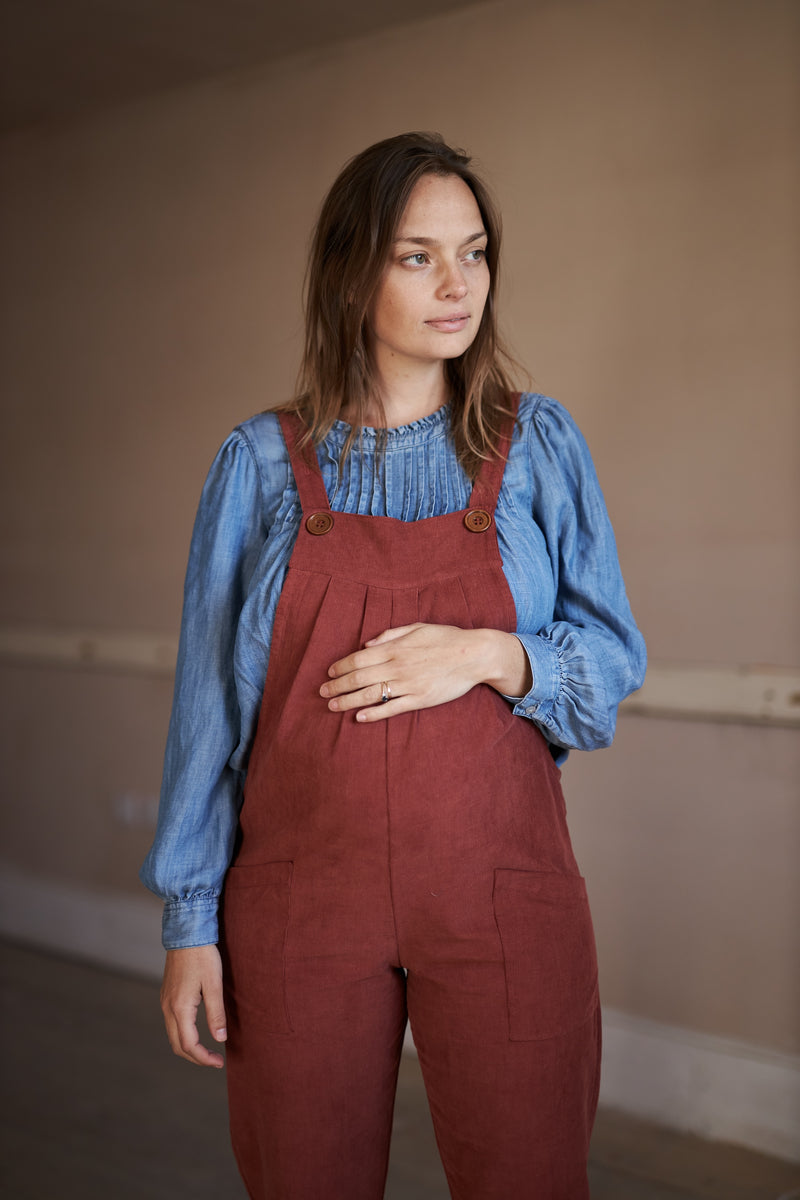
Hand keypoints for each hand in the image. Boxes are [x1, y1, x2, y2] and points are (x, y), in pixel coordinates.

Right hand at [160, 944, 226, 1067]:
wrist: (186, 933)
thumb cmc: (202, 956)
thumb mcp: (214, 984)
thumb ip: (216, 1013)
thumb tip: (220, 1038)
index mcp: (180, 1008)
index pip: (189, 1045)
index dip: (204, 1058)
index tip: (219, 1062)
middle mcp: (168, 1008)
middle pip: (177, 1045)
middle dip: (195, 1057)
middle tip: (214, 1060)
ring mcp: (165, 1001)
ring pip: (173, 1035)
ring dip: (188, 1047)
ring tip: (207, 1049)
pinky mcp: (167, 995)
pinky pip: (172, 1023)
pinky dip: (183, 1034)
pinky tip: (197, 1031)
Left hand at [320, 622, 530, 721]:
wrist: (474, 655)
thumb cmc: (446, 638)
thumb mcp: (417, 627)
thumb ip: (390, 635)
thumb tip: (367, 643)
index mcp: (395, 648)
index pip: (358, 658)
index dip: (340, 667)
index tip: (329, 673)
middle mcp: (397, 666)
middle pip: (359, 677)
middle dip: (337, 686)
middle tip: (322, 693)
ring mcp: (408, 684)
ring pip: (370, 694)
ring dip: (348, 701)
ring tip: (333, 706)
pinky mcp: (420, 699)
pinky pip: (391, 708)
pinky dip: (373, 713)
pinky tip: (359, 717)